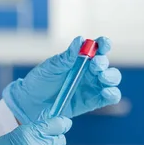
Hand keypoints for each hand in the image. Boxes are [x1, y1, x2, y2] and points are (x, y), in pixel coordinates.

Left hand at [2, 36, 121, 123]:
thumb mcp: (50, 67)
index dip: (103, 44)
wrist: (30, 104)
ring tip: (102, 78)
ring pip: (111, 80)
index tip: (103, 43)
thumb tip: (80, 40)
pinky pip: (108, 98)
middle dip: (103, 63)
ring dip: (111, 77)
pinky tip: (107, 92)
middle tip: (95, 65)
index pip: (97, 48)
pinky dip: (112, 94)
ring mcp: (92, 87)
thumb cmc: (39, 81)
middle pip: (106, 65)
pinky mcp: (92, 102)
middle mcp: (89, 72)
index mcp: (80, 59)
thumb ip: (66, 57)